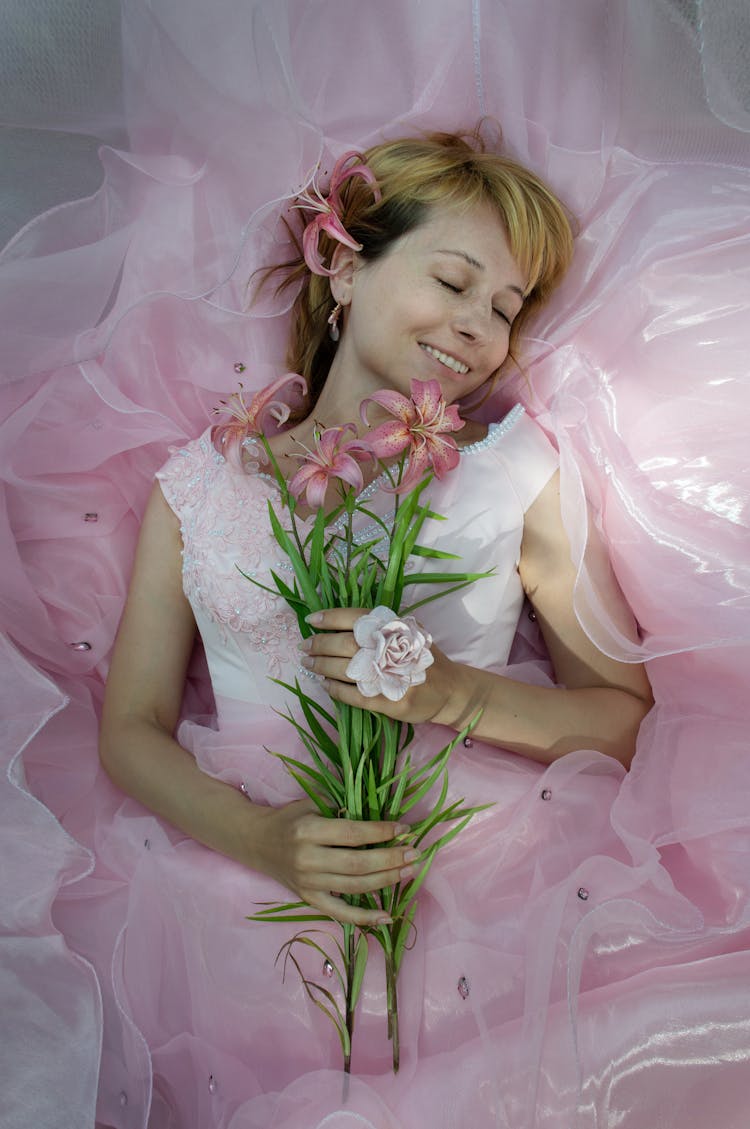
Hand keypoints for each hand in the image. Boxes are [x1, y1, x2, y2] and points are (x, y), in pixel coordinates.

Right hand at [253, 798, 418, 925]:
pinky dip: (364, 918)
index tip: (404, 828)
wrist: (256, 841)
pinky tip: (387, 915)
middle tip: (415, 853)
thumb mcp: (311, 803)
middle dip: (390, 858)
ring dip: (386, 880)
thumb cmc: (290, 818)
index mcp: (308, 831)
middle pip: (357, 863)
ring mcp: (308, 883)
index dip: (380, 832)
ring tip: (409, 871)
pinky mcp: (308, 899)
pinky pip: (339, 913)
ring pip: (354, 887)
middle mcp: (308, 859)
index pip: (352, 834)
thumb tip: (381, 817)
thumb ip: (341, 809)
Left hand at [300, 607, 461, 724]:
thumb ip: (380, 629)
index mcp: (396, 629)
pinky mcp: (391, 702)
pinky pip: (355, 696)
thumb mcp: (408, 633)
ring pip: (346, 670)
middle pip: (346, 644)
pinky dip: (336, 690)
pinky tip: (326, 685)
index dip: (331, 617)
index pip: (357, 617)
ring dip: (322, 667)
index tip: (311, 619)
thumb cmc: (422, 658)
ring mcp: (392, 677)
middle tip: (304, 647)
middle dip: (320, 644)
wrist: (450, 690)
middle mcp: (393, 650)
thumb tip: (336, 626)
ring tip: (309, 665)